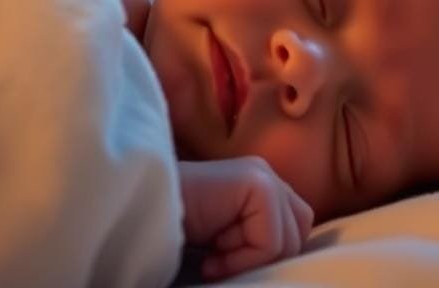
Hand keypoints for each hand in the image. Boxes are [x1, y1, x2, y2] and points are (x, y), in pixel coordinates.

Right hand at [178, 157, 313, 280]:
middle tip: (218, 258)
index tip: (220, 259)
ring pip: (288, 241)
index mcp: (260, 187)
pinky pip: (271, 241)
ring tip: (212, 256)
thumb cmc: (175, 235)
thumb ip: (255, 240)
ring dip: (248, 260)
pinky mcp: (256, 183)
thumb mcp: (225, 243)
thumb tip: (287, 264)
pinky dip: (241, 259)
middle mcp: (264, 175)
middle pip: (299, 233)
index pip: (295, 231)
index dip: (261, 257)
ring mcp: (261, 175)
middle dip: (262, 257)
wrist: (140, 215)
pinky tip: (210, 254)